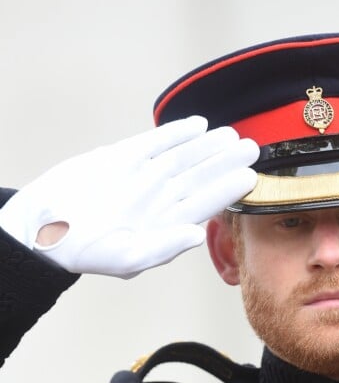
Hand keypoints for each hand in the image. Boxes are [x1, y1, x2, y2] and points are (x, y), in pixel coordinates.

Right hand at [0, 116, 257, 277]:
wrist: (44, 226)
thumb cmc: (86, 250)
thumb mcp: (127, 257)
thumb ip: (165, 247)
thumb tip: (197, 235)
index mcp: (167, 222)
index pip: (205, 203)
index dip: (227, 189)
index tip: (250, 177)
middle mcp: (160, 197)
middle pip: (199, 176)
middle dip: (225, 162)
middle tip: (251, 147)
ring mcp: (143, 176)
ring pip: (182, 156)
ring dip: (206, 145)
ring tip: (230, 134)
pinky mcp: (123, 158)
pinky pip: (154, 143)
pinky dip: (174, 133)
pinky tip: (197, 125)